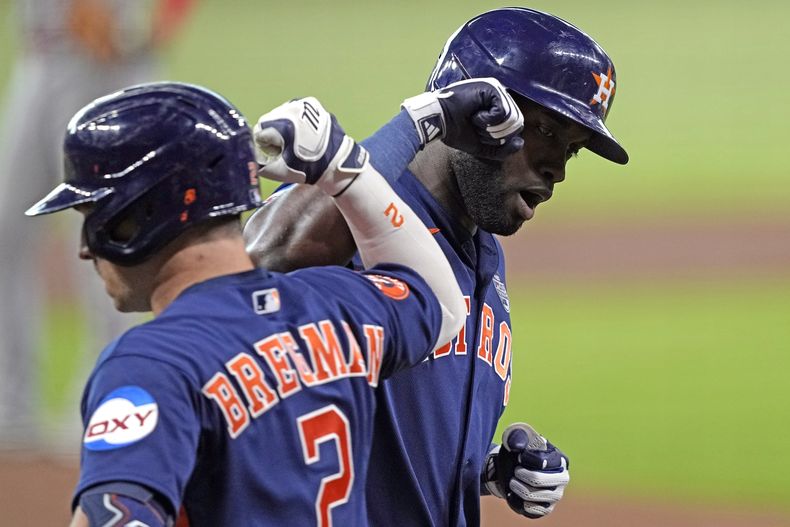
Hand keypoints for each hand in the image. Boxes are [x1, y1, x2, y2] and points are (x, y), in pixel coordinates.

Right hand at [254, 97, 368, 194]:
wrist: (336, 164)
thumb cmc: (307, 169)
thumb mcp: (278, 171)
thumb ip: (258, 163)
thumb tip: (247, 157)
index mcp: (283, 123)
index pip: (260, 132)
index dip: (266, 146)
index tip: (277, 155)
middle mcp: (293, 108)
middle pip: (271, 120)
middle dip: (274, 135)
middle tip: (287, 150)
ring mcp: (305, 104)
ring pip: (283, 114)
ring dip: (285, 126)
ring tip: (297, 142)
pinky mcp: (313, 104)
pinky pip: (296, 111)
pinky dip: (297, 121)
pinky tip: (305, 134)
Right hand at [401, 77, 523, 158]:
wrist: (438, 122)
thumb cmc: (456, 131)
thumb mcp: (482, 146)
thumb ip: (503, 149)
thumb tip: (521, 142)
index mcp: (498, 108)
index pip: (514, 128)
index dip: (499, 139)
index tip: (479, 134)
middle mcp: (500, 97)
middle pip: (516, 125)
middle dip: (495, 135)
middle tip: (476, 128)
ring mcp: (497, 90)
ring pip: (511, 119)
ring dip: (491, 128)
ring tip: (475, 121)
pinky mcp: (492, 88)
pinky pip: (503, 113)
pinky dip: (489, 120)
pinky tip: (475, 115)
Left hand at [482, 423, 569, 518]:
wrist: (510, 470)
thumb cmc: (517, 452)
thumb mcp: (515, 438)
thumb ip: (516, 435)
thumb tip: (519, 446)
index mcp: (560, 459)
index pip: (542, 461)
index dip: (525, 459)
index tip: (519, 456)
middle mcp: (562, 478)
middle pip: (537, 480)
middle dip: (520, 474)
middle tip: (516, 470)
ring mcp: (555, 495)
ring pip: (531, 495)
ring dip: (516, 486)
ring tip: (514, 480)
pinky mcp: (545, 509)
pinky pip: (529, 509)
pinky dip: (515, 500)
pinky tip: (514, 493)